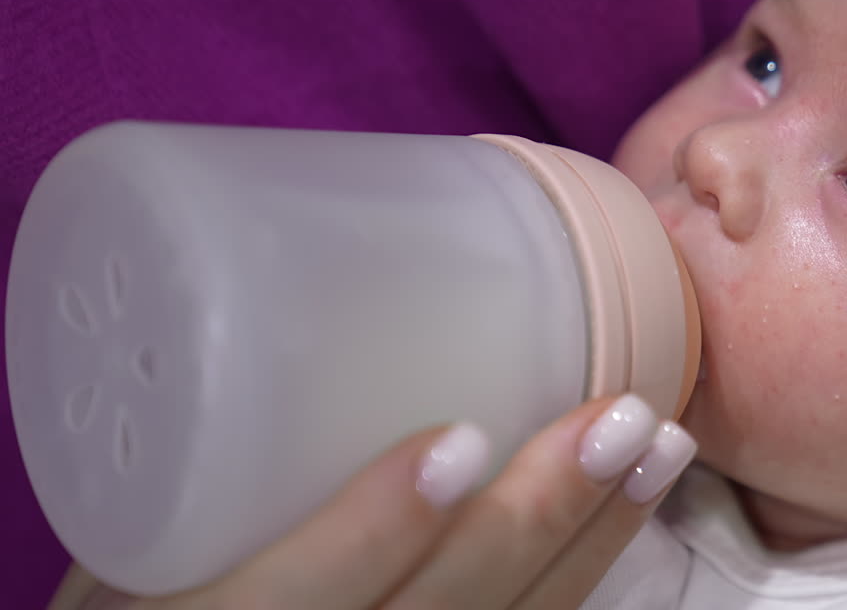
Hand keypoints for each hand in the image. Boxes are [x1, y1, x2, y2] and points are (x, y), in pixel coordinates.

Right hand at [53, 394, 695, 609]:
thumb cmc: (145, 605)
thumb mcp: (128, 551)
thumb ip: (196, 468)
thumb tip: (280, 325)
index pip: (287, 606)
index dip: (371, 535)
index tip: (453, 443)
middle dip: (535, 524)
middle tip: (613, 421)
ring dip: (593, 544)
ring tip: (657, 447)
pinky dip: (584, 574)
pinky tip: (632, 507)